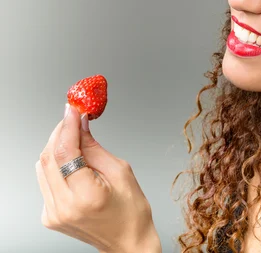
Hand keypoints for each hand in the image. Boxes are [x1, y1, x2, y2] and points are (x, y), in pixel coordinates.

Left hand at [35, 103, 160, 252]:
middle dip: (60, 132)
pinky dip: (56, 165)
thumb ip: (95, 147)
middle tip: (73, 116)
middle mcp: (64, 206)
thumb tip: (80, 124)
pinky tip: (73, 161)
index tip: (73, 108)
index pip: (66, 152)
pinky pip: (45, 180)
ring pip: (42, 167)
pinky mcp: (49, 215)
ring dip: (56, 146)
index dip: (67, 126)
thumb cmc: (131, 210)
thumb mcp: (121, 171)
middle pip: (49, 157)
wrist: (127, 241)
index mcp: (86, 196)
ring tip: (75, 137)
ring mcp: (53, 213)